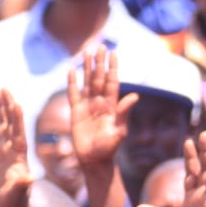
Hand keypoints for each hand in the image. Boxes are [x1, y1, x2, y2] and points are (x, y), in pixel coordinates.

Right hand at [0, 89, 32, 206]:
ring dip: (1, 109)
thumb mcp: (19, 193)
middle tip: (5, 89)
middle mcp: (13, 149)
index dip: (17, 119)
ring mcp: (3, 151)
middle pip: (11, 123)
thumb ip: (23, 184)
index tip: (16, 103)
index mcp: (20, 155)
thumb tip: (29, 178)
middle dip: (9, 106)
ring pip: (2, 125)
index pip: (19, 133)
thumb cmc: (16, 201)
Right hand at [68, 47, 136, 169]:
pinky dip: (72, 82)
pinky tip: (71, 71)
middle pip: (99, 78)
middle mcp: (100, 102)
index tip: (113, 52)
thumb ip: (124, 113)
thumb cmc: (109, 148)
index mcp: (111, 105)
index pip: (111, 81)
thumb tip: (135, 96)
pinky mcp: (76, 112)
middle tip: (100, 46)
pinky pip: (73, 94)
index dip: (112, 67)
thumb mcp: (118, 131)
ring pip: (87, 82)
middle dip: (99, 62)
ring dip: (86, 68)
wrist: (94, 160)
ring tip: (85, 53)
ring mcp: (87, 106)